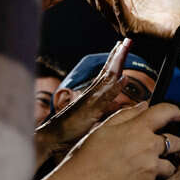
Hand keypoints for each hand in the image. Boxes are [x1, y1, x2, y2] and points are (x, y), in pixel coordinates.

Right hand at [27, 102, 179, 179]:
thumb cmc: (86, 158)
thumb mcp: (102, 130)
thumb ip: (126, 115)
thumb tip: (144, 105)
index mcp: (137, 129)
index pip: (167, 111)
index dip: (175, 112)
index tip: (177, 116)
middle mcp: (148, 147)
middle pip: (177, 141)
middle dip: (177, 143)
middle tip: (168, 147)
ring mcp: (150, 168)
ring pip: (170, 164)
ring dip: (164, 165)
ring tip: (147, 167)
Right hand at [34, 39, 131, 163]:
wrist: (51, 138)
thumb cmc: (71, 129)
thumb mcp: (93, 115)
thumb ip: (104, 106)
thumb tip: (119, 101)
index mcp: (93, 93)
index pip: (107, 72)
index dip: (116, 60)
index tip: (124, 47)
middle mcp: (91, 93)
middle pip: (107, 70)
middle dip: (118, 55)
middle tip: (128, 41)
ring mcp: (90, 99)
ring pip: (106, 77)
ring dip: (117, 63)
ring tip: (125, 49)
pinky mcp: (89, 109)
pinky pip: (104, 96)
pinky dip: (114, 86)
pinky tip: (123, 78)